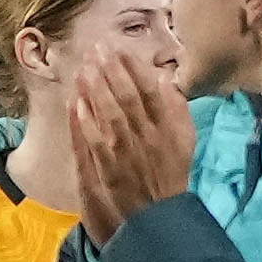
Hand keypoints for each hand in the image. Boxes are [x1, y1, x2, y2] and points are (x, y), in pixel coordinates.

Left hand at [65, 44, 193, 233]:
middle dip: (110, 70)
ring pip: (109, 114)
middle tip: (96, 49)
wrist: (160, 214)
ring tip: (84, 67)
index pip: (149, 89)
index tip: (119, 48)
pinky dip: (85, 121)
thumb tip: (165, 79)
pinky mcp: (108, 167)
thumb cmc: (172, 173)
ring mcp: (125, 151)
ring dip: (95, 89)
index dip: (133, 67)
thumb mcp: (186, 138)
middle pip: (126, 96)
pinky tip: (76, 103)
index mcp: (167, 126)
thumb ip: (177, 108)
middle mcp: (146, 135)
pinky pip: (94, 141)